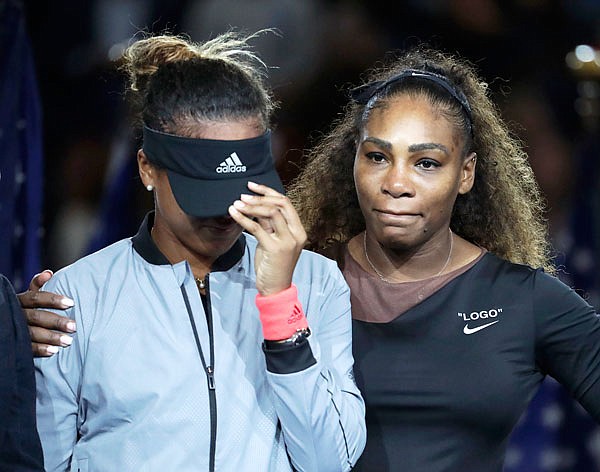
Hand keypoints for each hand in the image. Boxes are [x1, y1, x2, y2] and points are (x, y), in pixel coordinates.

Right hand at [17, 270, 75, 356]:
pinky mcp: (15, 343)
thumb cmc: (26, 308)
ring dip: (51, 338)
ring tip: (68, 341)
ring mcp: (14, 329)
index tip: (71, 303)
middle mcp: (16, 314)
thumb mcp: (29, 296)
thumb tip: (48, 273)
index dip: (53, 299)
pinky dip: (40, 349)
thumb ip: (38, 285)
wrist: (9, 324)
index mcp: (20, 300)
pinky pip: (27, 348)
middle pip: (36, 317)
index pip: (36, 297)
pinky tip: (54, 351)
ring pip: (32, 333)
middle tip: (74, 326)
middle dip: (56, 322)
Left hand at [228, 181, 306, 295]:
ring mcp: (287, 241)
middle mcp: (296, 234)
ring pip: (271, 213)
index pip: (286, 202)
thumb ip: (268, 225)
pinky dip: (243, 218)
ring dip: (251, 206)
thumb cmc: (273, 265)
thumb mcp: (272, 241)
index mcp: (298, 230)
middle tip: (243, 194)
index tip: (252, 186)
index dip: (268, 191)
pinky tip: (233, 213)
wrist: (276, 289)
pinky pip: (257, 228)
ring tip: (237, 203)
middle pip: (281, 204)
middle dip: (260, 197)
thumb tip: (255, 206)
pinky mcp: (275, 248)